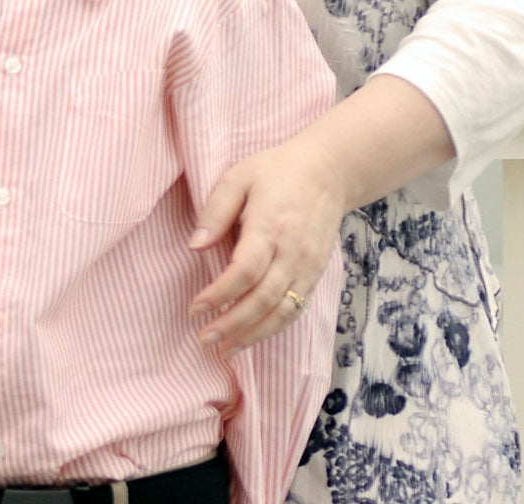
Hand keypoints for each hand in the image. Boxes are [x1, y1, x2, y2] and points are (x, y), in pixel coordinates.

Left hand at [187, 136, 346, 350]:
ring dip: (253, 335)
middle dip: (233, 324)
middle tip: (204, 340)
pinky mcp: (315, 274)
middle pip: (263, 299)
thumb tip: (194, 246)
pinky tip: (253, 338)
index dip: (219, 294)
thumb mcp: (239, 177)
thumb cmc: (278, 172)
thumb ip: (216, 210)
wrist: (329, 172)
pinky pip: (296, 308)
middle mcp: (292, 252)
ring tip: (225, 351)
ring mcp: (308, 266)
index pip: (245, 271)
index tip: (195, 308)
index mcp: (270, 227)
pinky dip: (274, 328)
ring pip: (283, 312)